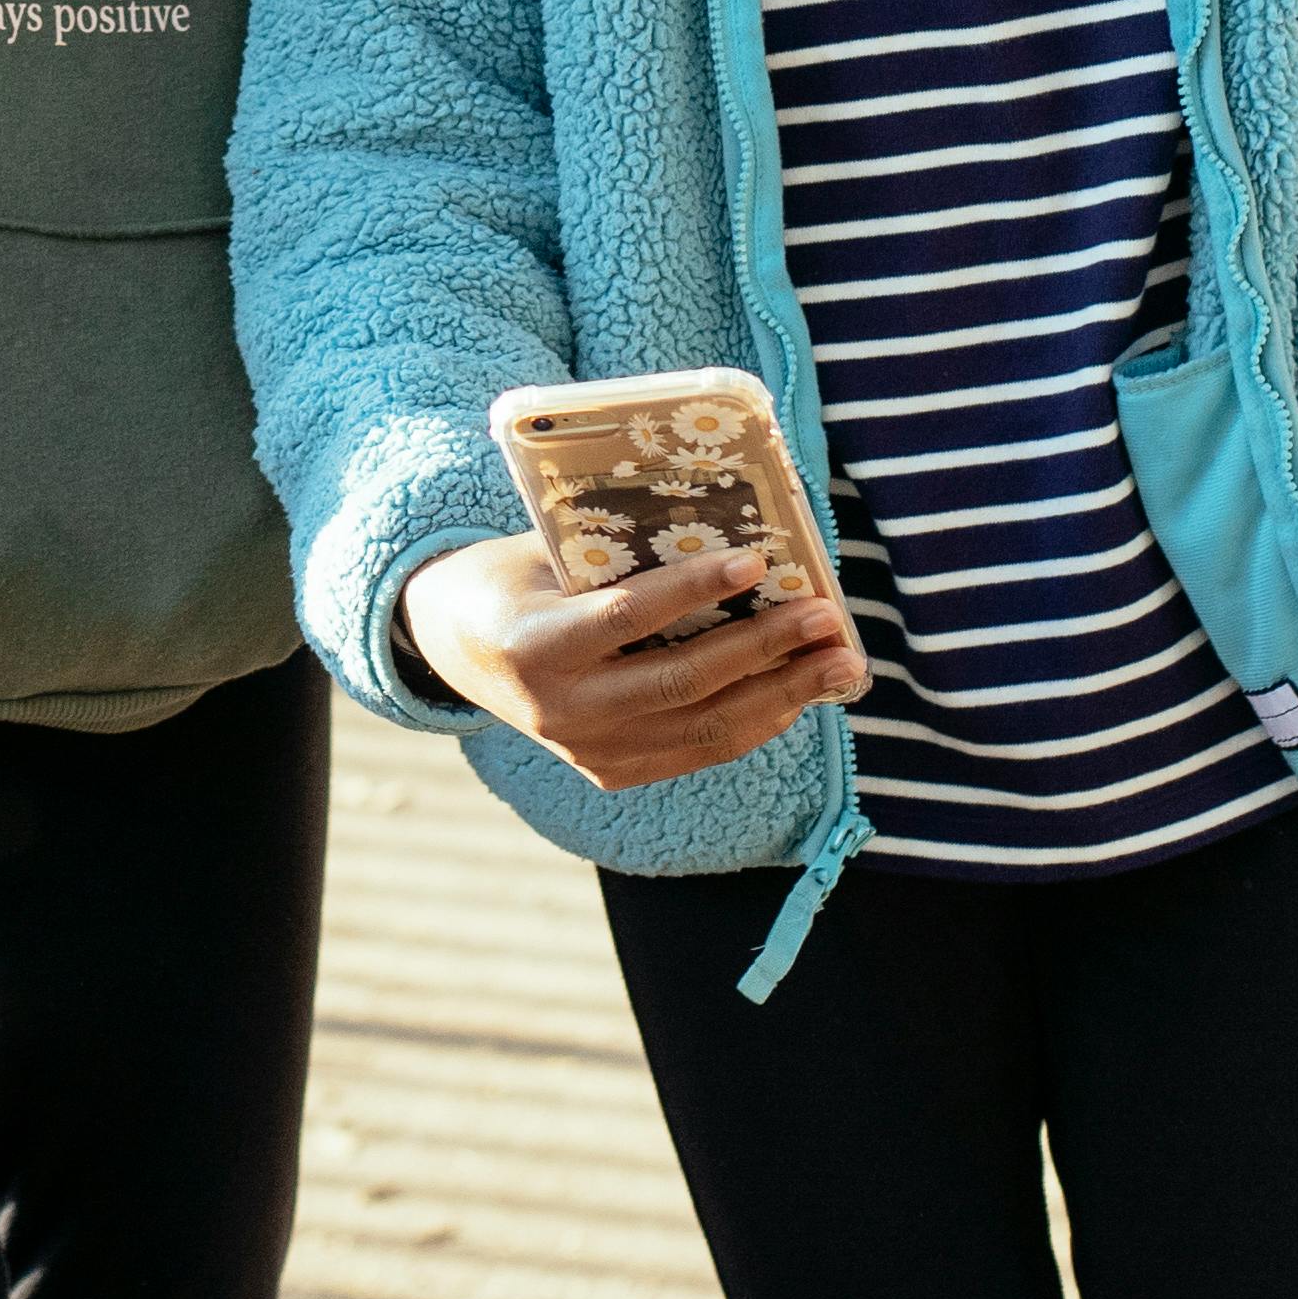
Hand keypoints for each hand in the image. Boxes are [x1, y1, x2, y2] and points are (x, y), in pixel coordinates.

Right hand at [396, 535, 867, 791]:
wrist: (457, 651)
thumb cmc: (513, 579)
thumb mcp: (544, 552)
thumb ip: (618, 552)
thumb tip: (723, 526)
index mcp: (535, 644)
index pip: (628, 617)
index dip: (695, 590)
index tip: (758, 561)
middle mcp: (563, 710)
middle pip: (683, 683)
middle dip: (766, 650)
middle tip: (828, 617)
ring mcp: (589, 751)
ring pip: (704, 730)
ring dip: (783, 695)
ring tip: (840, 662)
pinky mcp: (611, 772)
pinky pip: (699, 751)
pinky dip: (755, 721)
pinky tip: (798, 692)